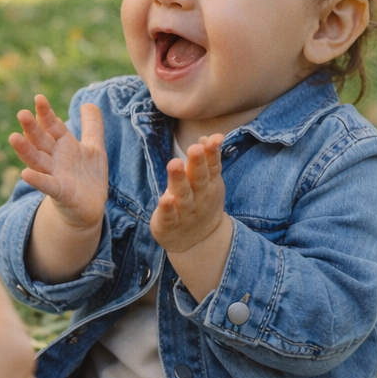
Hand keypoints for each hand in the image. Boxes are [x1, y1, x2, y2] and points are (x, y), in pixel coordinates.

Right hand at [9, 95, 107, 231]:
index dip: (46, 113)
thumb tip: (88, 103)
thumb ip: (92, 126)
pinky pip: (46, 185)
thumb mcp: (94, 148)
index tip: (39, 98)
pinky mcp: (59, 192)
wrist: (90, 207)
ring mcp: (54, 175)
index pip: (52, 125)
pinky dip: (36, 180)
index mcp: (63, 144)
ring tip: (13, 137)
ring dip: (25, 150)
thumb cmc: (88, 175)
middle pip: (40, 140)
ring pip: (37, 160)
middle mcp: (55, 158)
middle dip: (32, 128)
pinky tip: (25, 174)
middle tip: (22, 113)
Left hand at [150, 134, 225, 254]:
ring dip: (179, 180)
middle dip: (197, 163)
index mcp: (208, 184)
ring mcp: (184, 211)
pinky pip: (169, 215)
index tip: (211, 140)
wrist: (197, 241)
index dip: (212, 153)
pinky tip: (164, 198)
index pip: (211, 167)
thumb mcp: (208, 182)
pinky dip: (167, 208)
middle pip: (199, 178)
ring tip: (174, 164)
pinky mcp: (169, 223)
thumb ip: (208, 159)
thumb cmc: (200, 202)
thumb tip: (208, 136)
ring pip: (183, 195)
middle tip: (195, 148)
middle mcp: (199, 197)